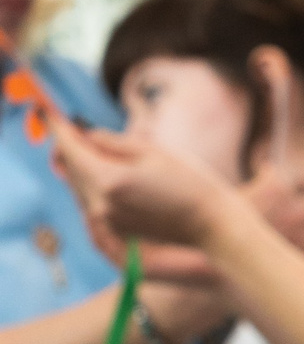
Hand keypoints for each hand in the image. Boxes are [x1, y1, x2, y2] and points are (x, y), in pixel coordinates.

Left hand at [51, 122, 228, 248]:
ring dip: (81, 166)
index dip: (60, 129)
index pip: (71, 149)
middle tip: (73, 128)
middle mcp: (99, 204)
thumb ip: (112, 142)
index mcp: (108, 180)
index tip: (51, 114)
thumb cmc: (189, 183)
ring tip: (95, 150)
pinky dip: (93, 184)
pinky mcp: (113, 230)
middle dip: (69, 147)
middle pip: (70, 169)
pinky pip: (92, 201)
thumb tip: (85, 136)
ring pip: (79, 186)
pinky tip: (109, 174)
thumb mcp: (152, 151)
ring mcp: (105, 220)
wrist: (211, 224)